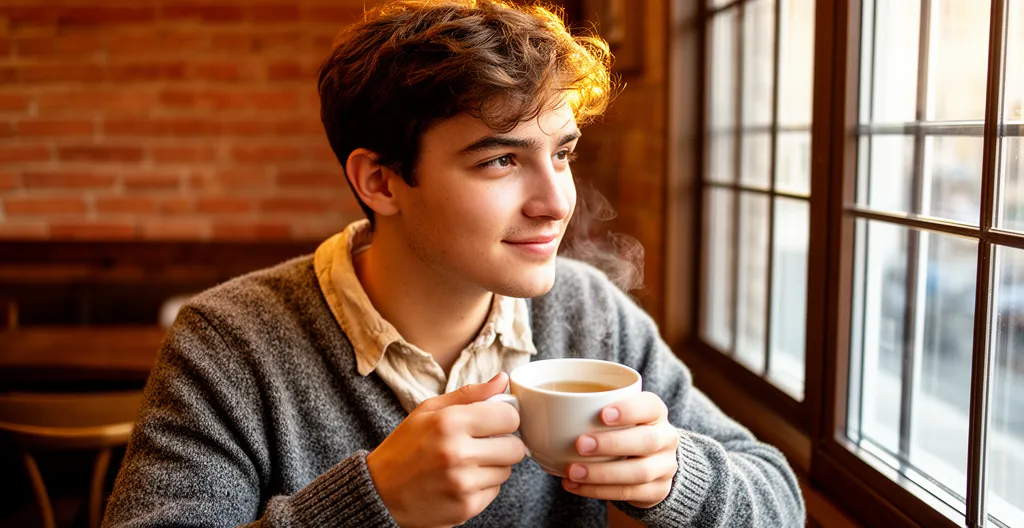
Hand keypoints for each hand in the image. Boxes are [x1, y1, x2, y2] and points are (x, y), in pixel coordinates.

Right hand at [366, 372, 526, 527]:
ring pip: (507, 470)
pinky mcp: (466, 508)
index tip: (494, 420)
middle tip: (482, 442)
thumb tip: (503, 379)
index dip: (505, 416)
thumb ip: (470, 394)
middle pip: (516, 447)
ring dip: (493, 465)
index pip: (509, 416)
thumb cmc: (405, 446)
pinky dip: (483, 485)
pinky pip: (495, 491)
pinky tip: (460, 480)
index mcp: (449, 423)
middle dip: (504, 443)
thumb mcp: (429, 410)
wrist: (379, 492)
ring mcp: (463, 484)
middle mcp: (458, 454)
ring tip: (466, 462)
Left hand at [561, 391, 679, 508]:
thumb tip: (533, 397)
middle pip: (647, 441)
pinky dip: (599, 491)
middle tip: (579, 444)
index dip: (629, 409)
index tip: (602, 414)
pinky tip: (575, 486)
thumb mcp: (614, 415)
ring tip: (572, 471)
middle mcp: (666, 438)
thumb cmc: (622, 431)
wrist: (650, 463)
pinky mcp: (657, 491)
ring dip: (602, 473)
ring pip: (639, 472)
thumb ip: (588, 406)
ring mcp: (665, 466)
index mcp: (655, 412)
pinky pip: (630, 493)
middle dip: (612, 443)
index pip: (650, 406)